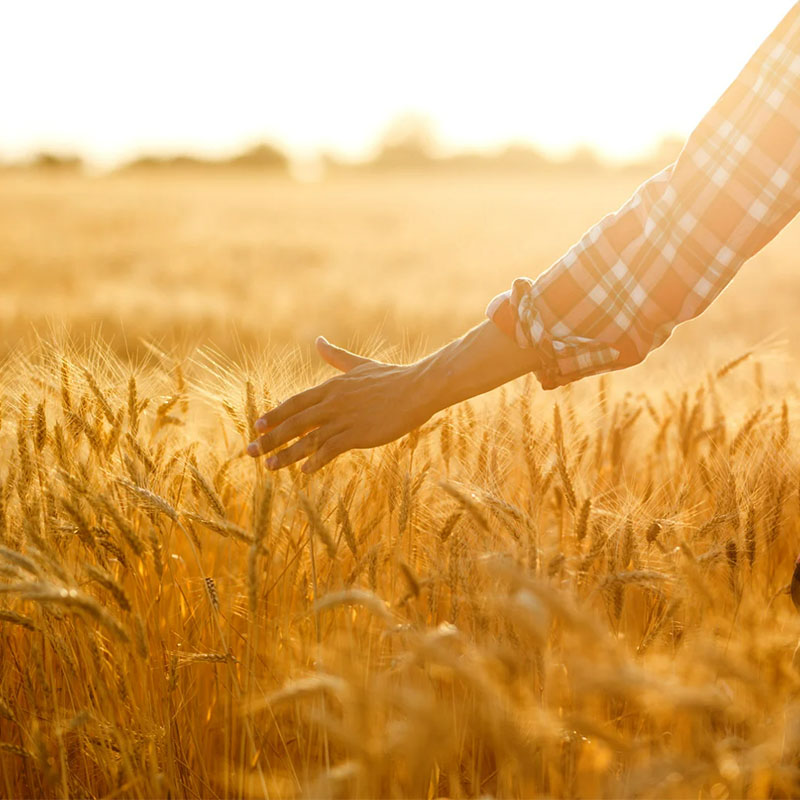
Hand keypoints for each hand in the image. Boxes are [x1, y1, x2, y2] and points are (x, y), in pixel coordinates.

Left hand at [246, 336, 433, 472]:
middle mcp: (332, 403)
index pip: (294, 403)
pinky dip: (316, 460)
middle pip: (293, 422)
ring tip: (269, 467)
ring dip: (286, 455)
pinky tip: (304, 471)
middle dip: (269, 438)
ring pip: (307, 439)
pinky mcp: (357, 434)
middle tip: (250, 451)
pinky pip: (330, 449)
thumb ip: (335, 357)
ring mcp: (344, 419)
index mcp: (331, 388)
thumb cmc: (391, 377)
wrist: (417, 388)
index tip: (257, 426)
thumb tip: (318, 340)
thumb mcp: (359, 365)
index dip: (274, 415)